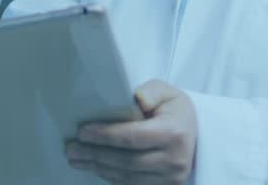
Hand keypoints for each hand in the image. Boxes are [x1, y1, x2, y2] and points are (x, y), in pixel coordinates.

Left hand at [67, 79, 196, 184]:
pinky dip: (110, 177)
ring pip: (126, 177)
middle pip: (126, 161)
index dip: (105, 136)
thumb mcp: (167, 92)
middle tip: (71, 148)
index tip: (82, 132)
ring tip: (76, 159)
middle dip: (95, 154)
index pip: (132, 137)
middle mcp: (173, 160)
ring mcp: (170, 178)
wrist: (196, 135)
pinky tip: (94, 167)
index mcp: (173, 133)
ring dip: (98, 168)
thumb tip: (135, 99)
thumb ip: (149, 91)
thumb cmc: (175, 111)